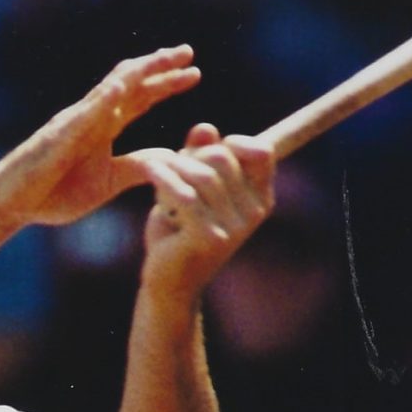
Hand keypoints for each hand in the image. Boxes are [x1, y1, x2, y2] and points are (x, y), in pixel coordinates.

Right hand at [0, 47, 201, 232]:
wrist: (10, 203)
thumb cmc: (51, 195)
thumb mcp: (107, 182)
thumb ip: (134, 167)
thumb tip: (166, 160)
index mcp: (103, 128)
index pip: (140, 98)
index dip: (166, 83)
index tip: (194, 73)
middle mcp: (91, 117)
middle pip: (131, 83)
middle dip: (160, 66)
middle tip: (189, 52)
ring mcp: (74, 123)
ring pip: (110, 88)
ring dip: (138, 72)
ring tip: (163, 57)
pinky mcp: (58, 137)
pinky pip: (83, 114)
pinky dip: (104, 99)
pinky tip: (122, 86)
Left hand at [131, 123, 275, 298]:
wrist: (168, 283)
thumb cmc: (180, 232)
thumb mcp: (192, 189)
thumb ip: (200, 156)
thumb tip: (204, 128)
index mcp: (260, 199)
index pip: (262, 152)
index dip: (233, 143)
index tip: (204, 152)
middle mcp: (254, 214)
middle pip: (224, 158)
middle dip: (192, 155)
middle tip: (170, 167)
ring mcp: (234, 228)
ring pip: (203, 174)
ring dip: (174, 166)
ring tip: (154, 170)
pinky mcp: (210, 238)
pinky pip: (186, 195)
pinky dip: (165, 178)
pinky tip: (149, 171)